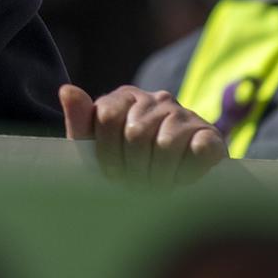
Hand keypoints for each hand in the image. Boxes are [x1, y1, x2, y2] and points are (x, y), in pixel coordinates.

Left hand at [60, 83, 225, 188]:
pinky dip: (187, 173)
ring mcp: (185, 115)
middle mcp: (156, 100)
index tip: (112, 176)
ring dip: (159, 176)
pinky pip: (199, 150)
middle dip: (134, 169)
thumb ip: (81, 122)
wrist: (177, 183)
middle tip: (137, 186)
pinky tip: (181, 181)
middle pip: (136, 134)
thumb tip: (66, 90)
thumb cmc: (127, 164)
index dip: (107, 153)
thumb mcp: (97, 148)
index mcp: (125, 98)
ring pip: (166, 145)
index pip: (107, 117)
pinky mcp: (210, 134)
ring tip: (156, 187)